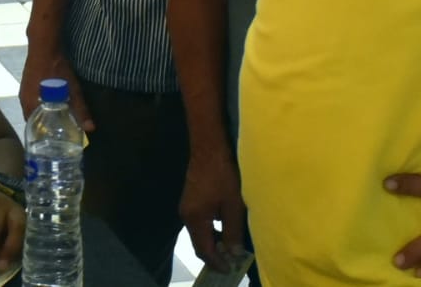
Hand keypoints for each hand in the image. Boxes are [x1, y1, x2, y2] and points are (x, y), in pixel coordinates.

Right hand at [18, 47, 93, 129]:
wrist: (45, 45)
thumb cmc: (56, 68)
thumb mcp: (71, 90)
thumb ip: (79, 109)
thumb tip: (90, 129)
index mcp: (29, 105)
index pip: (32, 127)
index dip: (41, 135)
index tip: (51, 141)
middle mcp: (23, 99)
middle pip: (32, 118)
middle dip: (42, 125)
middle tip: (55, 133)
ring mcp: (23, 89)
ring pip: (31, 107)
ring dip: (41, 113)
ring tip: (54, 120)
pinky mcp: (27, 80)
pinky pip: (32, 98)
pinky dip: (40, 103)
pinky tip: (50, 102)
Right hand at [181, 148, 247, 270]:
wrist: (209, 149)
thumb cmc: (223, 176)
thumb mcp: (233, 205)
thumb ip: (233, 231)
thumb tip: (233, 254)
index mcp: (195, 219)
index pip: (204, 250)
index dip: (217, 263)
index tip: (231, 270)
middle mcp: (187, 216)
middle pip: (199, 244)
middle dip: (214, 256)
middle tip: (231, 263)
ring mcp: (187, 208)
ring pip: (199, 234)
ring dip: (213, 244)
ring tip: (231, 250)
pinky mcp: (190, 201)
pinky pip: (200, 224)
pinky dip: (211, 232)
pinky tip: (224, 231)